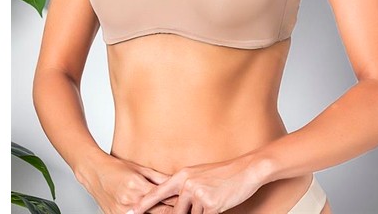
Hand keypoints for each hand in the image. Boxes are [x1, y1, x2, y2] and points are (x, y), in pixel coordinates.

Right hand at [77, 153, 176, 213]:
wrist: (94, 172)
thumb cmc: (117, 167)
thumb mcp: (140, 169)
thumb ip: (159, 178)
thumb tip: (177, 181)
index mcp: (138, 186)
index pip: (165, 198)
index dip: (178, 200)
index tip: (188, 200)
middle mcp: (131, 201)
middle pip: (160, 212)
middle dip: (174, 210)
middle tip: (186, 209)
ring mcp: (122, 212)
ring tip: (173, 211)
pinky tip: (153, 213)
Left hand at [131, 153, 263, 213]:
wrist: (246, 169)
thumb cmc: (224, 174)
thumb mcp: (200, 176)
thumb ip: (186, 188)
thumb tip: (177, 203)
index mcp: (182, 175)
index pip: (158, 192)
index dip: (144, 204)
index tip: (131, 211)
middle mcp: (187, 184)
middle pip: (176, 212)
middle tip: (201, 201)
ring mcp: (198, 194)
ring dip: (202, 213)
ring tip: (213, 199)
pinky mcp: (210, 204)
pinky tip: (219, 202)